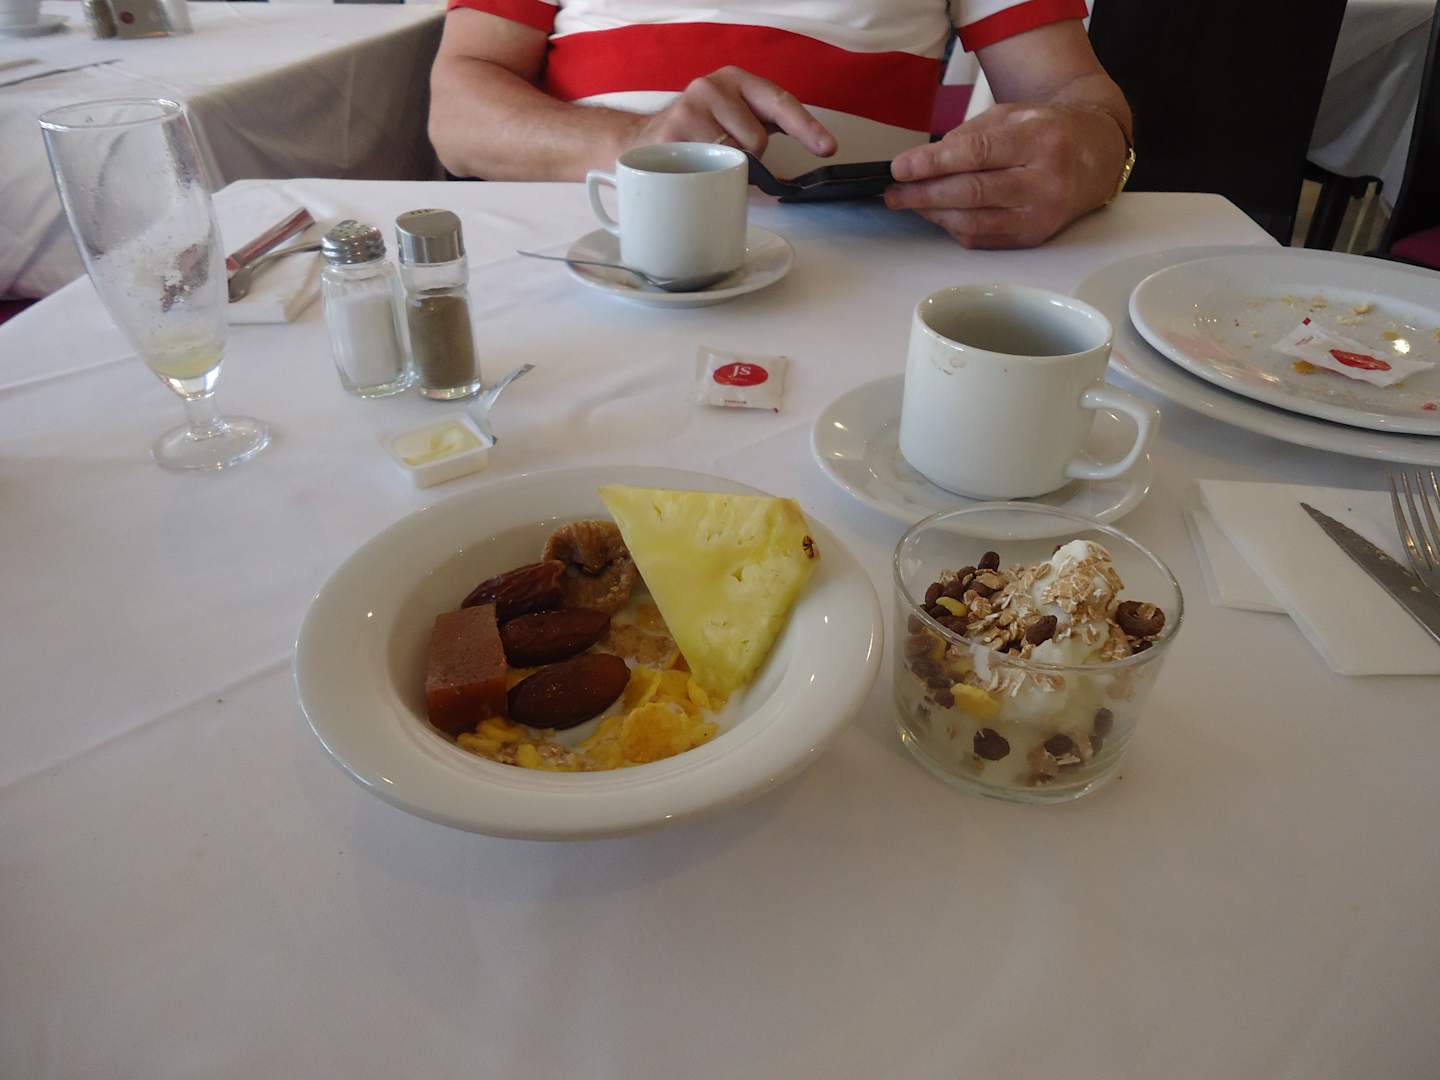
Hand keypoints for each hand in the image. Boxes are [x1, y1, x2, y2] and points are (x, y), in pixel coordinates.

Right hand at [624, 66, 836, 159]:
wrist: (641, 141)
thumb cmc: (696, 138)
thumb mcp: (733, 126)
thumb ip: (762, 135)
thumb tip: (792, 178)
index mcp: (739, 81)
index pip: (781, 104)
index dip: (807, 127)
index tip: (827, 147)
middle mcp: (716, 83)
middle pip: (758, 138)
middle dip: (750, 159)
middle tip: (727, 156)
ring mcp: (693, 102)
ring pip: (733, 153)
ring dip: (724, 166)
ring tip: (704, 159)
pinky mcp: (674, 126)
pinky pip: (707, 162)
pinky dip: (704, 171)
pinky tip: (690, 163)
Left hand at [885, 103, 1127, 248]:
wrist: (1097, 155)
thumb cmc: (1049, 131)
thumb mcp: (1013, 115)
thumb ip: (969, 135)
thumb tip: (922, 162)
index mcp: (1040, 139)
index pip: (977, 153)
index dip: (933, 163)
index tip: (900, 167)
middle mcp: (1045, 181)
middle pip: (972, 192)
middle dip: (924, 194)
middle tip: (894, 192)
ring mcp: (1041, 215)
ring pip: (974, 222)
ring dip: (934, 214)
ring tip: (909, 202)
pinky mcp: (1034, 238)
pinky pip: (982, 238)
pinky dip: (954, 227)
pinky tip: (938, 214)